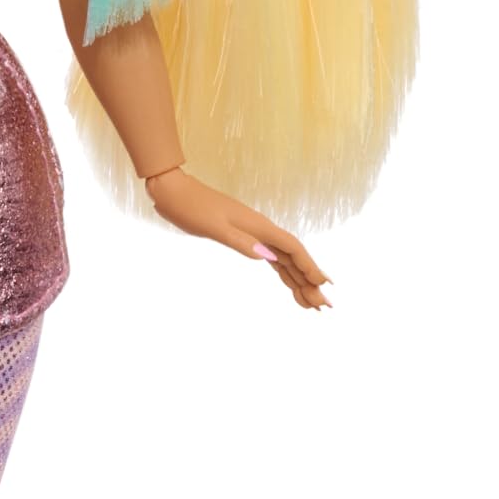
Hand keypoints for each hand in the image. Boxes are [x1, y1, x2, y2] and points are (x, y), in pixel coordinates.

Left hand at [143, 168, 331, 310]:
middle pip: (294, 259)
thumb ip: (241, 242)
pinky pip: (271, 258)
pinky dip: (283, 273)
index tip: (325, 286)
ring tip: (312, 303)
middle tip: (324, 307)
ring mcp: (254, 234)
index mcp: (258, 227)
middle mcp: (261, 230)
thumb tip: (267, 257)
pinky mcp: (244, 238)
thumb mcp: (214, 227)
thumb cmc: (192, 208)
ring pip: (284, 261)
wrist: (174, 192)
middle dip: (310, 282)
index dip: (310, 267)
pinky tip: (291, 284)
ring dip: (299, 281)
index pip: (293, 249)